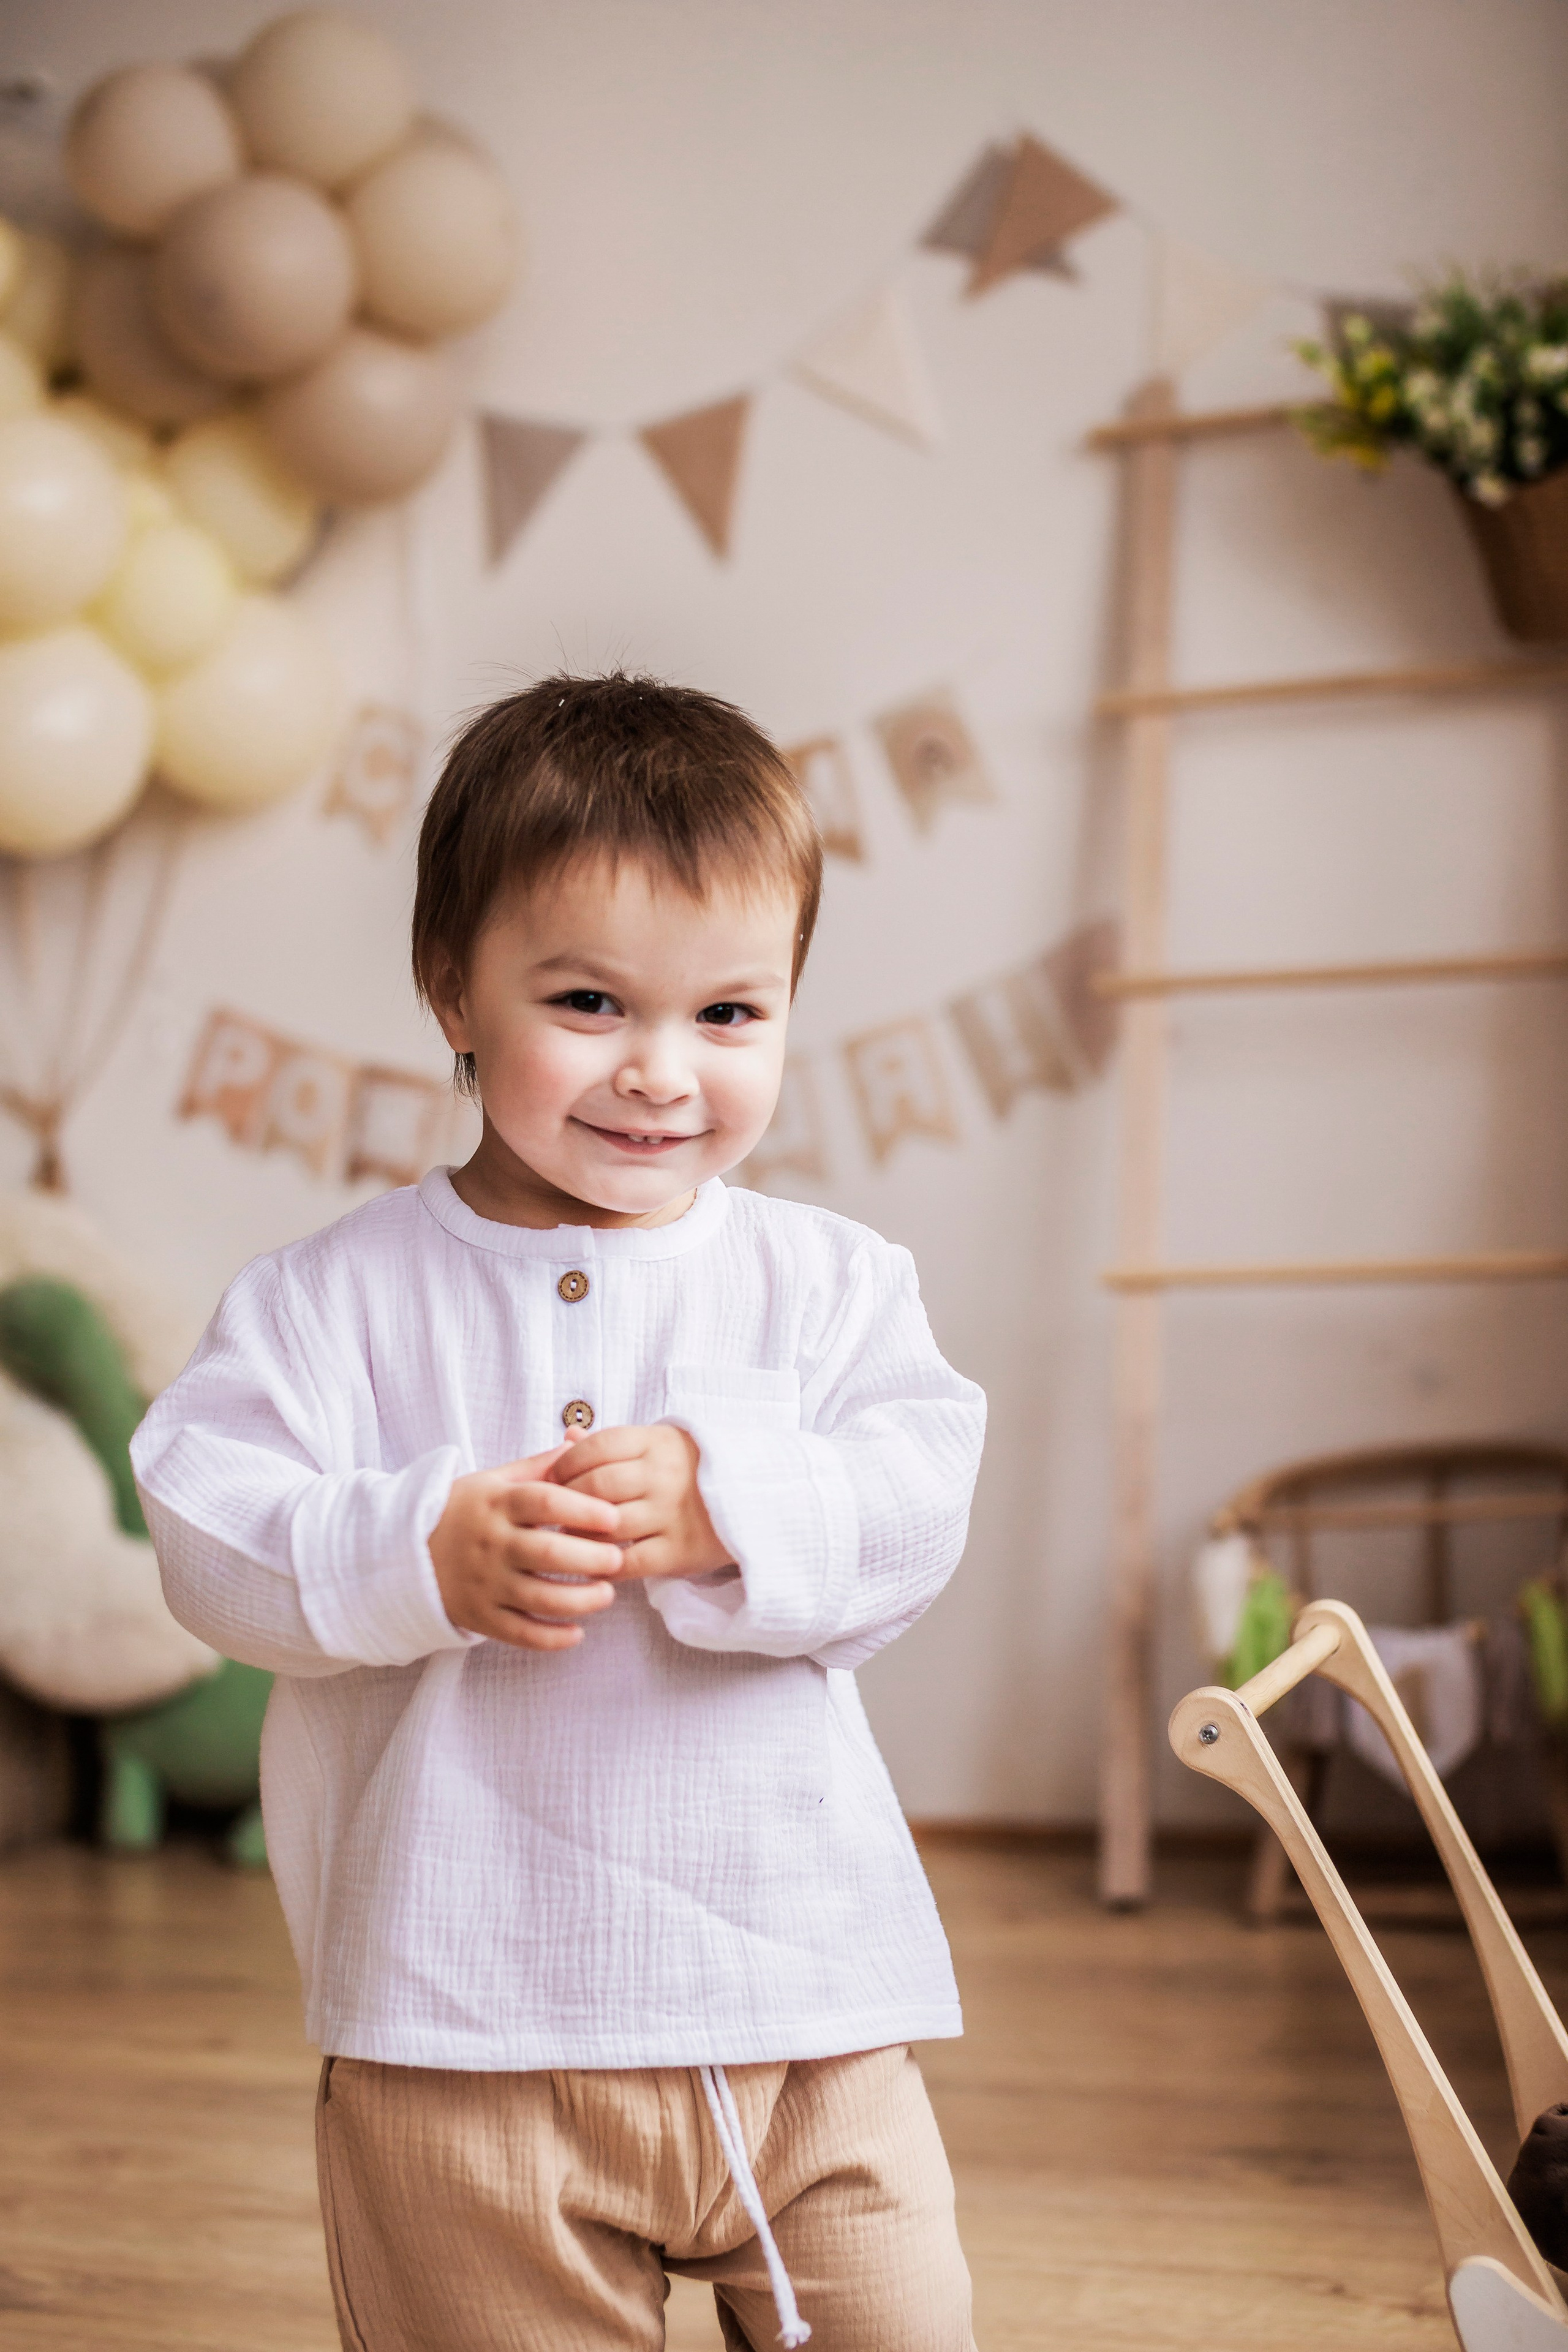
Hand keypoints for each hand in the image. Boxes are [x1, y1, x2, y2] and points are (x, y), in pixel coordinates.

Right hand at [429, 1443, 622, 1650]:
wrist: (407, 1550)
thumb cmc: (465, 1510)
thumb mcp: (495, 1480)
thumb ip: (539, 1467)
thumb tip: (579, 1443)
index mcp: (498, 1503)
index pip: (546, 1502)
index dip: (584, 1509)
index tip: (614, 1517)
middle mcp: (491, 1543)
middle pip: (548, 1552)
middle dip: (591, 1558)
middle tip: (618, 1559)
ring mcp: (485, 1582)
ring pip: (539, 1597)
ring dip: (580, 1600)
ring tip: (607, 1594)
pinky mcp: (480, 1616)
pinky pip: (519, 1632)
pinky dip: (550, 1638)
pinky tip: (577, 1633)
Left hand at [549, 1424, 731, 1579]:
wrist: (755, 1499)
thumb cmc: (693, 1470)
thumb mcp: (659, 1446)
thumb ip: (614, 1445)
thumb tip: (567, 1439)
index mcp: (657, 1443)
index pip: (595, 1448)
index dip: (565, 1464)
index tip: (553, 1478)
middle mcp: (664, 1476)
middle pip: (595, 1486)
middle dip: (566, 1501)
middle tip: (554, 1511)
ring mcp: (672, 1514)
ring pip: (607, 1526)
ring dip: (579, 1534)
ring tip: (569, 1536)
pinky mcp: (680, 1551)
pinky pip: (629, 1562)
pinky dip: (604, 1566)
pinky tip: (595, 1563)